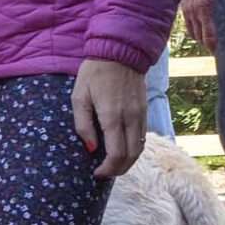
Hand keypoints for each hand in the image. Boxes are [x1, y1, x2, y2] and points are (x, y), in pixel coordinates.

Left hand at [72, 59, 146, 180]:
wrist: (120, 51)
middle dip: (119, 170)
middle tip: (105, 173)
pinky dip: (134, 149)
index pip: (116, 155)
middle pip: (131, 156)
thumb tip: (91, 148)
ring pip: (140, 148)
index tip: (97, 173)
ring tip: (114, 165)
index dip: (108, 169)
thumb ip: (83, 124)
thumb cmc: (94, 73)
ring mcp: (140, 114)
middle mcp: (130, 119)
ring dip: (128, 162)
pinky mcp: (144, 109)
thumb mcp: (79, 97)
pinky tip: (123, 149)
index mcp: (112, 117)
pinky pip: (142, 136)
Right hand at [181, 0, 217, 50]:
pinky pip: (190, 28)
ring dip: (206, 41)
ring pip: (196, 35)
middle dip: (214, 47)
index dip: (218, 48)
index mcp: (208, 6)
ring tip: (217, 45)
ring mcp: (189, 10)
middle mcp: (197, 11)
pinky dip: (198, 33)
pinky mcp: (184, 9)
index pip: (211, 37)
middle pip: (204, 39)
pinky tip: (206, 34)